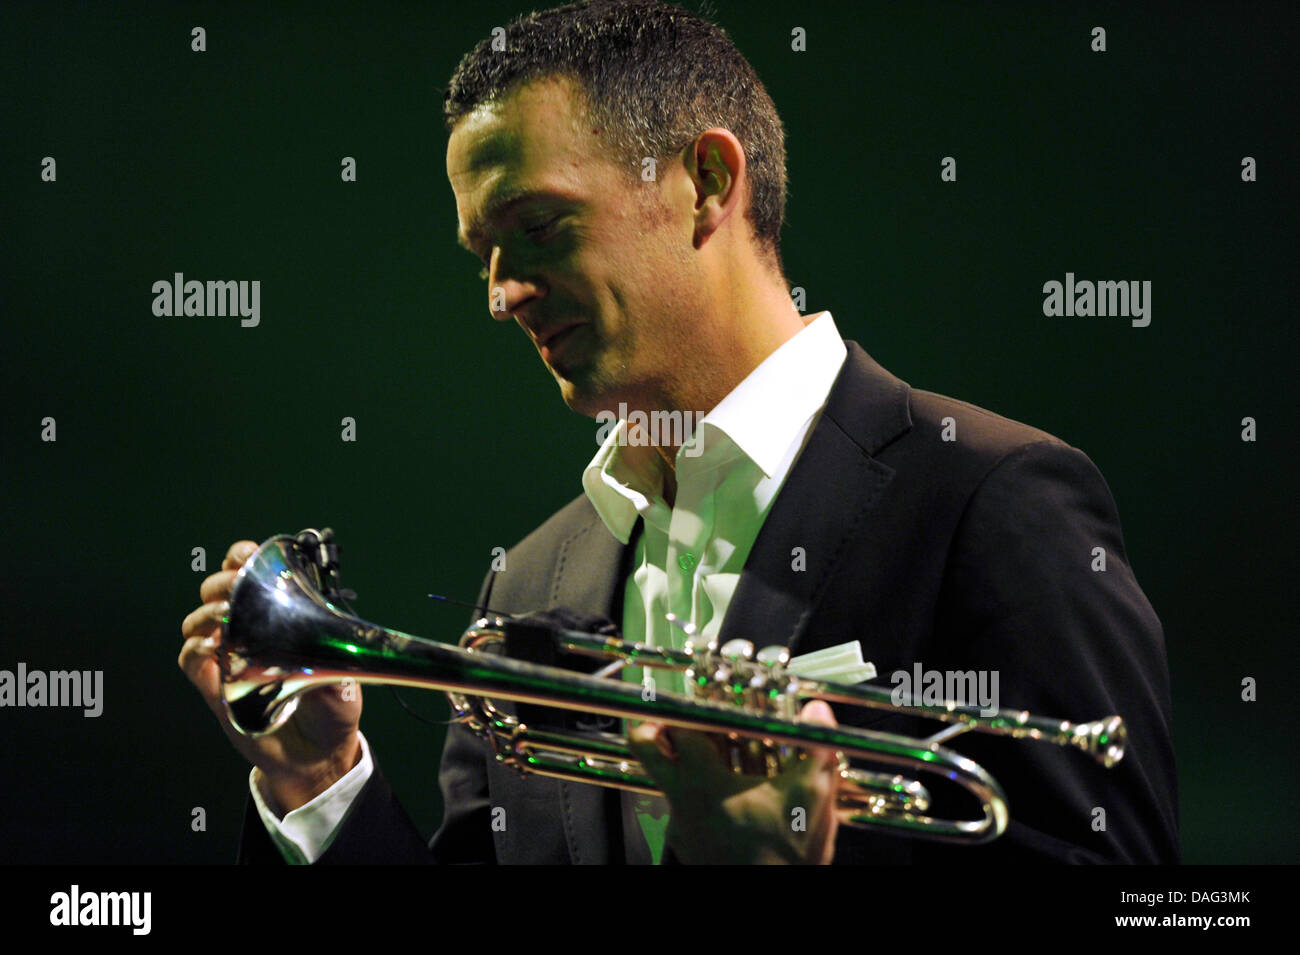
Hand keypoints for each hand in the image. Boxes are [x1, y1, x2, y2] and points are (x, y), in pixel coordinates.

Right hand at [179, 539, 362, 812]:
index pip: (252, 575)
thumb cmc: (333, 712)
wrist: (318, 759)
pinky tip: (211, 648)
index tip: (245, 555)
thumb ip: (335, 666)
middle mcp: (251, 633)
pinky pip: (190, 662)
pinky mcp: (216, 690)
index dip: (242, 558)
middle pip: (216, 591)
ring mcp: (231, 659)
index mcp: (281, 619)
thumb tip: (329, 651)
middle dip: (221, 582)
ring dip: (205, 613)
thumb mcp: (344, 683)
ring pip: (197, 622)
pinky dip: (194, 649)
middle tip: (234, 588)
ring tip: (224, 618)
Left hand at [627, 699, 841, 863]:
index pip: (675, 726)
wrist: (774, 903)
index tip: (706, 698)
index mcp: (701, 781)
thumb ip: (814, 746)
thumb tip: (817, 710)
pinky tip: (739, 796)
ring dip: (692, 762)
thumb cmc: (787, 854)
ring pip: (670, 778)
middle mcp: (680, 802)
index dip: (690, 707)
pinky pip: (688, 807)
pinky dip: (705, 794)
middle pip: (646, 748)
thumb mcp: (811, 795)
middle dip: (657, 725)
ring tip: (731, 755)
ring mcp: (681, 826)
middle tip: (685, 717)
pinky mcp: (689, 846)